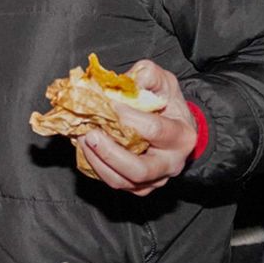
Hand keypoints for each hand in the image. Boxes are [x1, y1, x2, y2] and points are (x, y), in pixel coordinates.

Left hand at [77, 59, 196, 195]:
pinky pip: (113, 182)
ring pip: (121, 181)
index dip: (127, 117)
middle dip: (109, 152)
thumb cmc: (167, 103)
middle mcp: (170, 163)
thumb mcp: (163, 82)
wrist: (174, 126)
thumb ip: (147, 76)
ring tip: (82, 138)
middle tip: (90, 132)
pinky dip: (95, 166)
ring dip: (96, 160)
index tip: (107, 104)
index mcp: (181, 136)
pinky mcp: (138, 187)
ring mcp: (154, 179)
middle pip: (138, 170)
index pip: (154, 130)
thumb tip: (126, 80)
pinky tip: (86, 148)